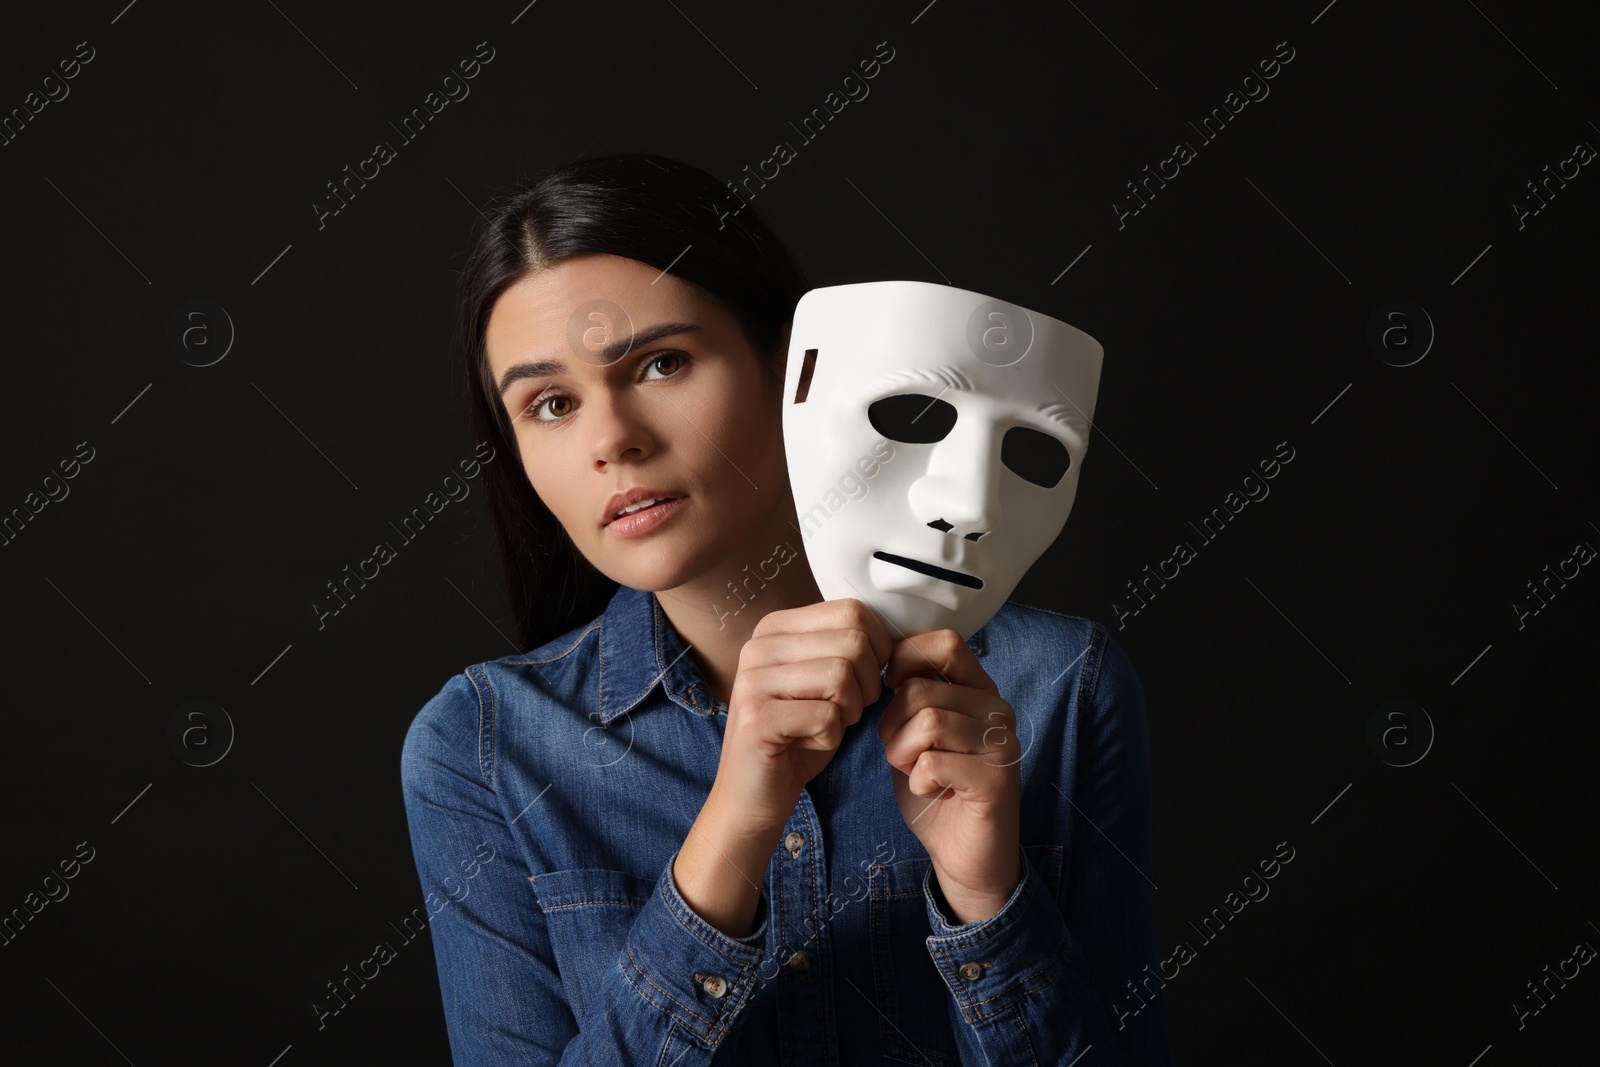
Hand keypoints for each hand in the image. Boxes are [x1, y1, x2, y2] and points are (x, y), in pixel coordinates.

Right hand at [714, 598, 891, 833]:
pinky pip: (827, 717)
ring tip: (826, 726)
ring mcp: (753, 680)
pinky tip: (807, 743)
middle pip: (854, 643)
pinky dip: (830, 738)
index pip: (853, 611)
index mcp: (776, 628)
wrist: (752, 794)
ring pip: (843, 677)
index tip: (864, 680)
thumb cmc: (798, 736)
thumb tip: (898, 635)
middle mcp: (759, 646)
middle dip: (867, 685)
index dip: (878, 649)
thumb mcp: (823, 682)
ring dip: (849, 712)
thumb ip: (847, 648)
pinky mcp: (757, 718)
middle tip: (846, 710)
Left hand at [877, 629, 1021, 923]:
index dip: (904, 660)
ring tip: (915, 772)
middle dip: (892, 726)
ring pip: (927, 722)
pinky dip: (918, 782)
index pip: (944, 642)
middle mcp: (997, 709)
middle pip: (921, 690)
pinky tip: (932, 792)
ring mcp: (1002, 743)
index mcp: (978, 689)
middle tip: (902, 754)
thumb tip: (883, 658)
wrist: (966, 856)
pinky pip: (933, 763)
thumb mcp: (915, 733)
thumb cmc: (936, 789)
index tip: (889, 692)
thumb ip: (909, 694)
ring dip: (902, 754)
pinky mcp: (998, 780)